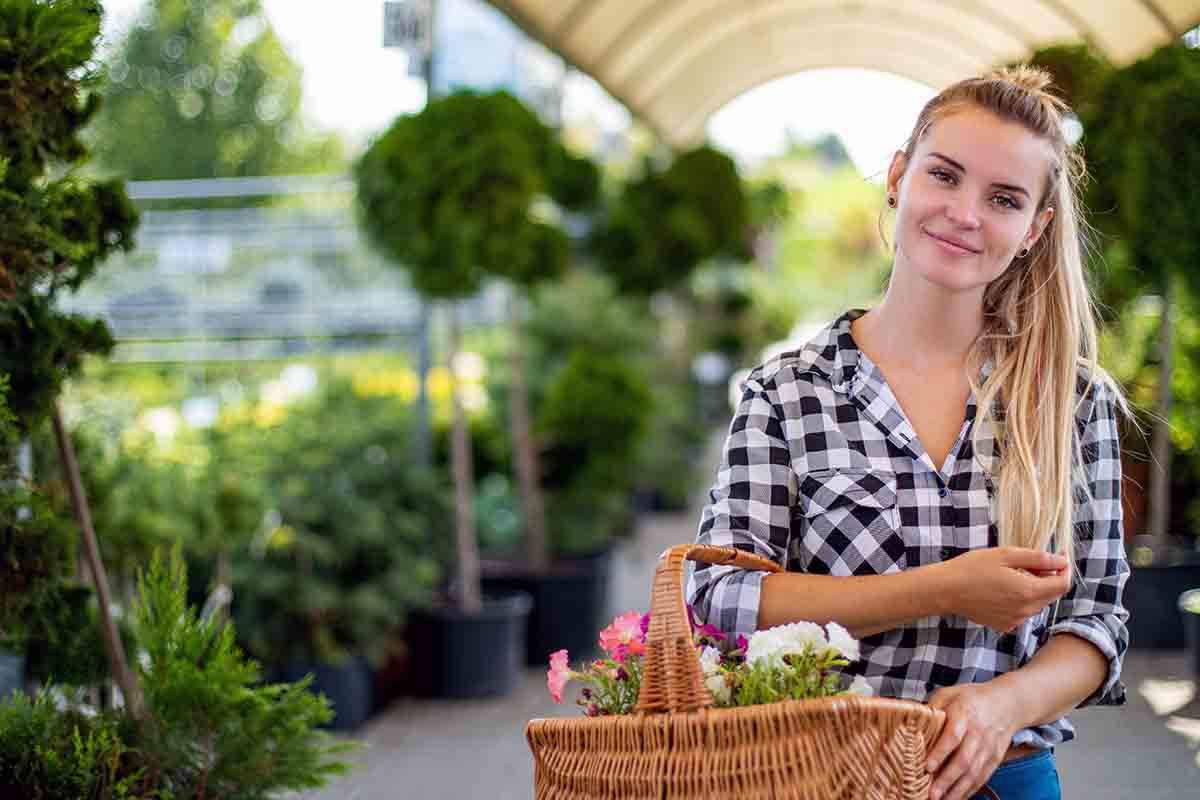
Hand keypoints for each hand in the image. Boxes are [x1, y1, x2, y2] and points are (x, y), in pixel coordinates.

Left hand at [925, 682, 1018, 799]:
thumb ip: (932, 707)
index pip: (953, 735)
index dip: (940, 752)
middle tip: (931, 794)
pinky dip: (969, 790)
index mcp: (964, 713)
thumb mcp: (950, 693)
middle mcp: (978, 733)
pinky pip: (982, 777)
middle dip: (947, 780)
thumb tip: (914, 723)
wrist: (1007, 703)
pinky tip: (956, 798)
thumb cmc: (972, 698)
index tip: (927, 767)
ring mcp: (988, 748)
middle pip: (964, 760)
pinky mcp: (995, 759)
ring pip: (973, 773)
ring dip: (957, 790)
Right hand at [938, 547, 1069, 632]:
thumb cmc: (972, 568)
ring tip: (1014, 574)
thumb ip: (1037, 558)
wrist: (946, 590)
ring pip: (1037, 604)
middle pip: (1052, 595)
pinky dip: (1021, 600)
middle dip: (1049, 578)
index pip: (1063, 584)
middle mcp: (1026, 610)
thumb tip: (1061, 561)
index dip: (1064, 569)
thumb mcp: (1005, 555)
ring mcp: (1015, 620)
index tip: (1059, 557)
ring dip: (1034, 589)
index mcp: (1028, 591)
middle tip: (1031, 562)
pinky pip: (1022, 612)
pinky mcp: (1004, 625)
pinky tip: (1003, 589)